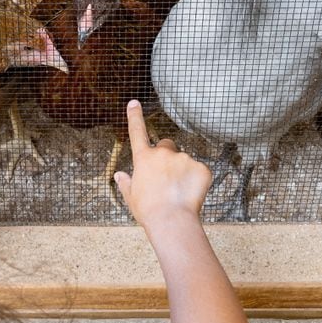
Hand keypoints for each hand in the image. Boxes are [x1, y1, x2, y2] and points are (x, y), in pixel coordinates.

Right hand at [115, 100, 211, 228]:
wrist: (171, 220)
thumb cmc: (149, 211)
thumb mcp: (132, 197)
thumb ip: (126, 183)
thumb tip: (119, 175)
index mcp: (144, 158)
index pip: (137, 132)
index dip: (135, 117)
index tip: (134, 102)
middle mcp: (163, 153)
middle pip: (167, 144)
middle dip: (168, 156)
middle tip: (167, 177)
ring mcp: (184, 158)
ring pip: (184, 160)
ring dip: (183, 171)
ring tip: (178, 192)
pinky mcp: (202, 167)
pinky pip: (200, 171)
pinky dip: (197, 180)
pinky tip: (191, 194)